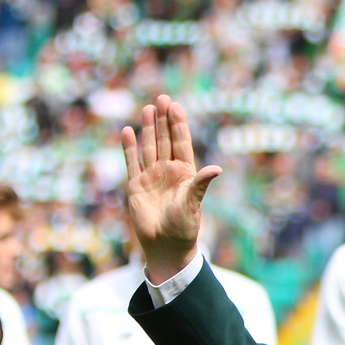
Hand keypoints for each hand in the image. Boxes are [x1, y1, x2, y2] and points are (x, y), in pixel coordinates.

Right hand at [121, 95, 221, 282]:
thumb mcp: (193, 204)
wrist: (166, 246)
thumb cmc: (184, 227)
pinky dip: (129, 147)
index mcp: (185, 173)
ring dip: (148, 128)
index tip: (176, 105)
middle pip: (165, 140)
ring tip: (148, 108)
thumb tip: (217, 168)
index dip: (178, 125)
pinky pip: (131, 162)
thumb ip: (201, 185)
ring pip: (149, 147)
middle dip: (164, 120)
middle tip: (162, 98)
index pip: (181, 143)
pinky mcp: (135, 185)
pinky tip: (128, 131)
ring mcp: (151, 177)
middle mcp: (168, 172)